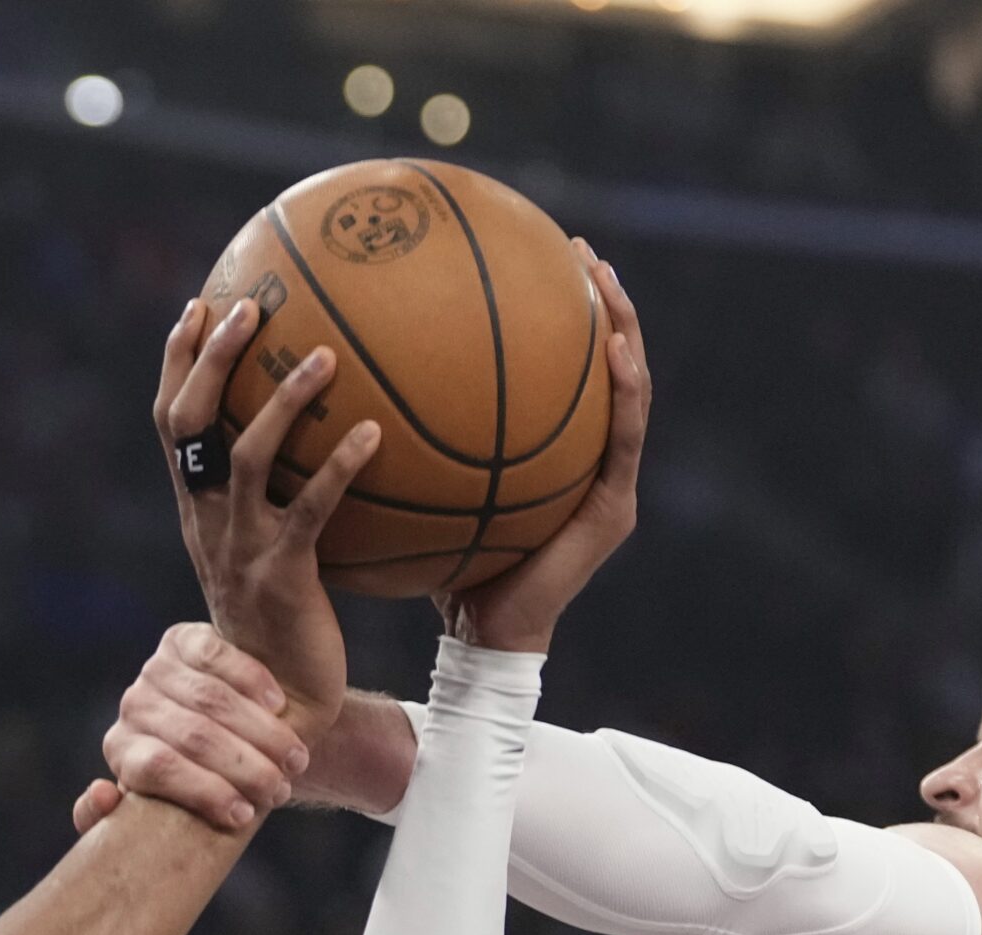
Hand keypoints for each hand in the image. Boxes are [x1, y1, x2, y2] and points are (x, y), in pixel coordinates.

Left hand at [77, 624, 310, 833]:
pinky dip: (252, 682)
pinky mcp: (183, 639)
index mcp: (123, 751)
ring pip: (212, 701)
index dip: (205, 792)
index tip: (244, 815)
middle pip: (193, 736)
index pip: (159, 769)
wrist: (229, 728)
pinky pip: (216, 658)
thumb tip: (101, 792)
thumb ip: (127, 816)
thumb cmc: (209, 779)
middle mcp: (134, 707)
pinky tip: (278, 706)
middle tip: (281, 790)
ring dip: (261, 733)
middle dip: (244, 768)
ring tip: (295, 759)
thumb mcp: (177, 809)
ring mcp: (157, 669)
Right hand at [154, 297, 380, 742]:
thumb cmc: (286, 626)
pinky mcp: (284, 576)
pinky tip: (375, 434)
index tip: (196, 305)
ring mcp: (242, 548)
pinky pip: (311, 510)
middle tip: (245, 307)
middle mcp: (208, 522)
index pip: (173, 425)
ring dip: (282, 400)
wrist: (279, 704)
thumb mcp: (273, 554)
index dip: (177, 364)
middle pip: (189, 424)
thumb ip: (284, 501)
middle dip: (210, 359)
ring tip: (324, 355)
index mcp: (199, 511)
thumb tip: (338, 435)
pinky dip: (339, 468)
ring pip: (244, 456)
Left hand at [436, 242, 648, 654]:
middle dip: (605, 307)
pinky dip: (624, 391)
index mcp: (556, 456)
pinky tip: (612, 349)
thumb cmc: (444, 565)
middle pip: (610, 371)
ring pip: (631, 393)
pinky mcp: (612, 510)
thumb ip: (412, 436)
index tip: (548, 261)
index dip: (566, 321)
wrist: (481, 634)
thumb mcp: (423, 487)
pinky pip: (622, 440)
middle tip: (585, 253)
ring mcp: (609, 484)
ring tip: (608, 280)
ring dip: (626, 331)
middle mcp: (590, 462)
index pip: (570, 376)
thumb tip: (350, 372)